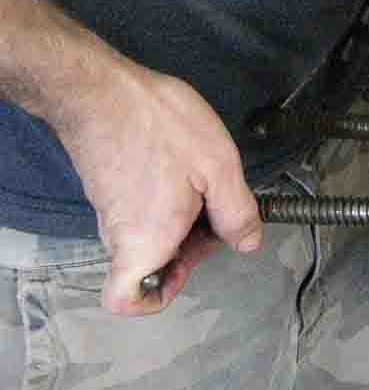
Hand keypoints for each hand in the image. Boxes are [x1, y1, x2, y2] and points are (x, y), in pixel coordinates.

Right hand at [55, 59, 262, 315]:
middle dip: (189, 248)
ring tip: (202, 183)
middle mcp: (119, 234)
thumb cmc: (157, 126)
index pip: (125, 300)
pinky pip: (139, 211)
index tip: (186, 269)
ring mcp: (109, 210)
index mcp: (146, 241)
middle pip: (151, 266)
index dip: (154, 298)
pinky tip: (183, 168)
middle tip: (215, 212)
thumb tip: (248, 242)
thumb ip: (237, 213)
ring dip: (180, 222)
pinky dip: (164, 201)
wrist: (99, 88)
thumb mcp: (219, 168)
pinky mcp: (107, 187)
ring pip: (147, 236)